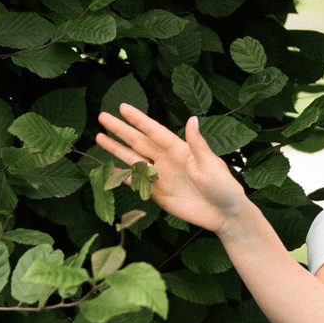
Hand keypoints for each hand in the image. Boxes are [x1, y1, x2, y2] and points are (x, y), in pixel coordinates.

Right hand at [95, 101, 249, 234]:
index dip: (138, 120)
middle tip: (102, 117)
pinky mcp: (157, 193)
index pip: (154, 131)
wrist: (224, 214)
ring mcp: (160, 175)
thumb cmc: (223, 186)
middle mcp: (166, 159)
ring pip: (133, 159)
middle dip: (120, 130)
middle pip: (138, 142)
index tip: (122, 108)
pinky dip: (122, 176)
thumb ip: (198, 144)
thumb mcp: (211, 164)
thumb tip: (192, 118)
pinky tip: (109, 169)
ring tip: (99, 137)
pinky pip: (136, 182)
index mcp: (179, 149)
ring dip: (116, 149)